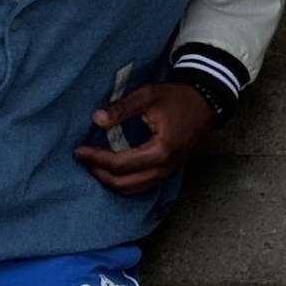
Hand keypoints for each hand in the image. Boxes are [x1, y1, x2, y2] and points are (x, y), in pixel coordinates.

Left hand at [74, 83, 217, 194]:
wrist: (206, 104)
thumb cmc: (177, 98)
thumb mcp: (148, 95)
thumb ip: (122, 108)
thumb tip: (96, 119)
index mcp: (160, 151)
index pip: (120, 164)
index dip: (96, 159)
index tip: (79, 151)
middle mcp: (164, 168)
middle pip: (124, 183)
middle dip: (100, 174)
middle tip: (83, 160)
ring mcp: (168, 173)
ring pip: (133, 189)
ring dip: (111, 181)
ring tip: (94, 166)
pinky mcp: (168, 172)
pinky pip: (142, 185)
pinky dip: (124, 182)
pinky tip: (112, 171)